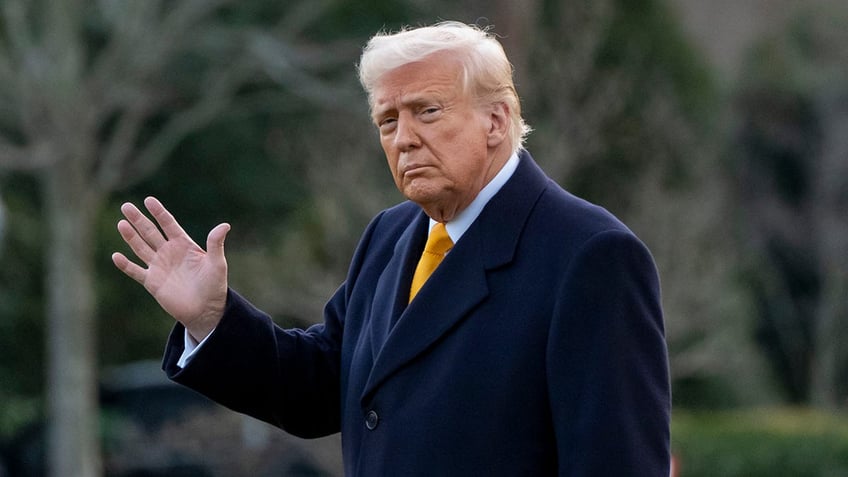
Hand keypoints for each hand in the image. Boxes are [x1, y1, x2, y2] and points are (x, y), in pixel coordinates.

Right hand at [111, 196, 229, 340]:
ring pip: (141, 248)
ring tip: (121, 223)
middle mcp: (169, 252)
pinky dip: (126, 265)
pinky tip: (116, 256)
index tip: (149, 200)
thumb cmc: (214, 285)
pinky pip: (136, 271)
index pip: (168, 224)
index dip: (159, 212)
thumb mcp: (217, 263)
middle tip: (126, 206)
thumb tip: (225, 225)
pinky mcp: (152, 282)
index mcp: (184, 244)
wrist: (206, 309)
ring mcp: (159, 266)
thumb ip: (216, 244)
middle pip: (150, 232)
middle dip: (138, 219)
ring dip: (130, 237)